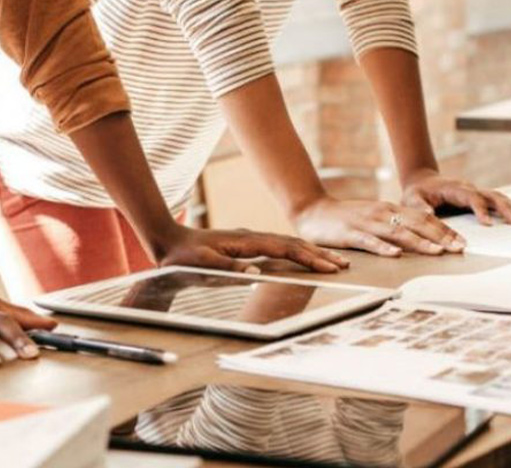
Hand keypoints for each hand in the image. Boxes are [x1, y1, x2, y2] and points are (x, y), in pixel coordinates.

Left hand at [150, 226, 349, 273]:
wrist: (167, 240)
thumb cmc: (182, 255)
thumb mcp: (201, 264)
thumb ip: (227, 267)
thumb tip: (254, 273)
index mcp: (247, 241)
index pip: (286, 248)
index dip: (308, 258)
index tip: (328, 267)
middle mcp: (253, 237)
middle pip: (293, 243)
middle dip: (319, 254)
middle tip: (343, 264)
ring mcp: (251, 240)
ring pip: (288, 244)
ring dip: (310, 252)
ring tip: (332, 261)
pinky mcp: (246, 245)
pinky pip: (278, 247)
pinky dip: (296, 252)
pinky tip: (303, 257)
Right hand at [292, 196, 462, 256]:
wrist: (313, 210)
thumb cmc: (346, 219)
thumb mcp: (375, 219)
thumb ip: (394, 227)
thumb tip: (420, 241)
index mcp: (391, 210)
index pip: (424, 219)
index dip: (445, 230)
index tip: (463, 242)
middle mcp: (383, 213)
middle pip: (418, 224)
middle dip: (442, 237)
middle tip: (461, 248)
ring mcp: (367, 222)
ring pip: (399, 232)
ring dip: (421, 243)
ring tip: (439, 252)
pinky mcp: (350, 233)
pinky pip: (370, 241)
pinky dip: (384, 248)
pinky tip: (397, 255)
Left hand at [401, 170, 510, 225]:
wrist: (421, 182)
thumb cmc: (417, 192)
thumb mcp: (412, 199)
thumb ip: (420, 207)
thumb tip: (428, 214)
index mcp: (454, 189)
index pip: (471, 197)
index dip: (480, 209)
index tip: (487, 224)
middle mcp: (468, 188)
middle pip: (491, 196)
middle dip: (505, 209)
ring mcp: (475, 192)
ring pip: (498, 197)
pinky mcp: (479, 197)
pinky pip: (498, 201)